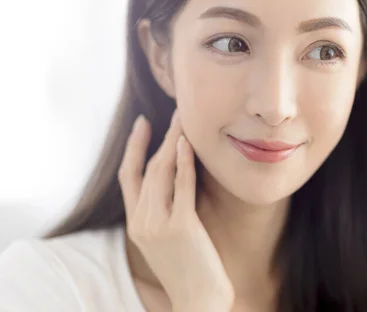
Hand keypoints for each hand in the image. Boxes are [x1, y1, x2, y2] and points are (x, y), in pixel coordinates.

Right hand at [118, 111, 233, 310]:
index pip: (128, 177)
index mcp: (136, 224)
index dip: (134, 148)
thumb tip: (177, 180)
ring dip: (173, 143)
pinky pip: (181, 187)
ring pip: (161, 173)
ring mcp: (159, 224)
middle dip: (159, 138)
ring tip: (184, 121)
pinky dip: (184, 163)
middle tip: (175, 114)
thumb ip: (165, 212)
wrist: (197, 300)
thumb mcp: (168, 238)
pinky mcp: (181, 227)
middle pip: (146, 169)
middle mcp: (142, 221)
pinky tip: (187, 145)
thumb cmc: (189, 269)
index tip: (143, 124)